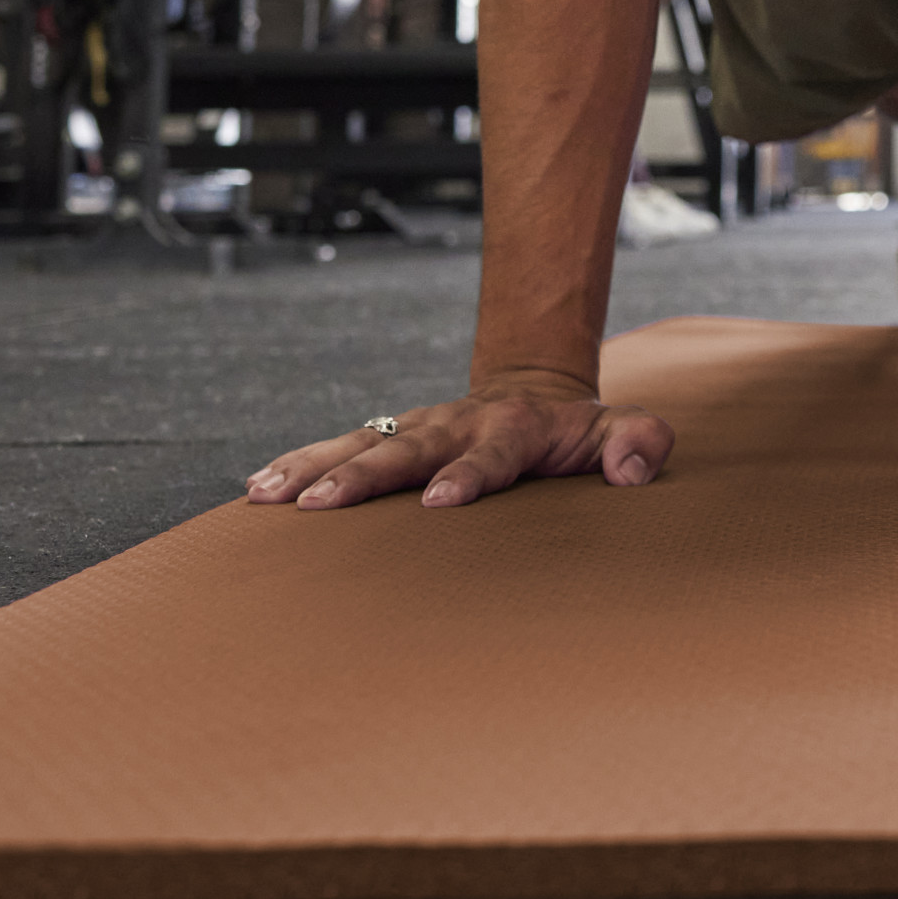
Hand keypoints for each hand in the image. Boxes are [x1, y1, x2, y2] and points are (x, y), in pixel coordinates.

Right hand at [243, 372, 673, 510]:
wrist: (531, 395)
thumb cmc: (576, 433)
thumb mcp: (622, 431)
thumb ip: (640, 443)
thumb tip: (632, 467)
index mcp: (512, 430)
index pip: (490, 455)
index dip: (468, 475)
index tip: (441, 501)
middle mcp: (454, 425)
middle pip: (405, 450)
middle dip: (362, 476)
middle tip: (321, 503)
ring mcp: (415, 429)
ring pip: (359, 444)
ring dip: (313, 468)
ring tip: (267, 495)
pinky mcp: (387, 438)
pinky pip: (338, 449)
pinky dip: (297, 464)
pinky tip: (257, 490)